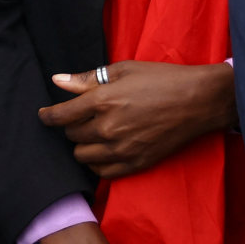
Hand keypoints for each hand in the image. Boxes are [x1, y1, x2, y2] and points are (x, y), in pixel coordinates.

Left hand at [40, 61, 236, 178]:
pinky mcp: (138, 163)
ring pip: (83, 156)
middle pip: (71, 136)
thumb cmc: (162, 79)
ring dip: (82, 145)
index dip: (47, 116)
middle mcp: (109, 128)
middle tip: (79, 119)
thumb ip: (86, 79)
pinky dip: (97, 163)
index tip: (44, 115)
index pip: (60, 116)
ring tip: (92, 134)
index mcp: (103, 101)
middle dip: (70, 126)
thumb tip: (57, 80)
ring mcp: (123, 148)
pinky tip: (103, 151)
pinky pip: (103, 172)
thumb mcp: (122, 70)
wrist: (200, 101)